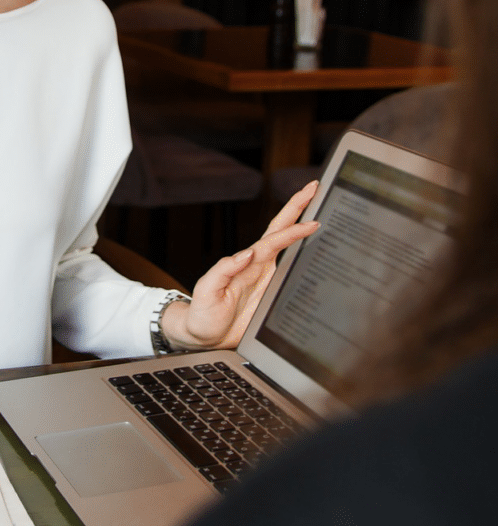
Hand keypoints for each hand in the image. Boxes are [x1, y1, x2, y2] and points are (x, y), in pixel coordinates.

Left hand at [161, 181, 319, 351]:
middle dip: (297, 209)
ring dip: (303, 227)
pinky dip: (305, 257)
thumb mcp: (207, 290)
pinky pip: (292, 272)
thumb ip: (224, 270)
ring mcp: (266, 278)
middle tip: (314, 189)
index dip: (292, 229)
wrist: (203, 336)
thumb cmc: (203, 313)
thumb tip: (246, 253)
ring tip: (322, 210)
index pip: (272, 240)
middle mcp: (258, 266)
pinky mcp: (272, 294)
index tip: (311, 221)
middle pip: (281, 232)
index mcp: (246, 263)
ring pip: (289, 248)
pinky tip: (319, 250)